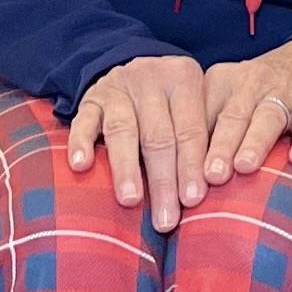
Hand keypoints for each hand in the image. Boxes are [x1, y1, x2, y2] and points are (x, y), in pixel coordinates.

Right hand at [67, 53, 211, 227]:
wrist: (135, 72)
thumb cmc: (172, 104)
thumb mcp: (193, 106)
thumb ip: (202, 142)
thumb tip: (210, 195)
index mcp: (183, 78)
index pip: (189, 130)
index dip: (191, 166)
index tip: (193, 200)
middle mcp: (150, 78)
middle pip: (158, 136)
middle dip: (163, 181)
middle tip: (166, 219)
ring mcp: (117, 88)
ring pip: (122, 131)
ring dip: (126, 168)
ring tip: (131, 200)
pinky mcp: (90, 99)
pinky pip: (83, 121)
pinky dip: (81, 143)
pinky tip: (82, 166)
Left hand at [198, 39, 291, 183]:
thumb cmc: (261, 91)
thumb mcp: (230, 98)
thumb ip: (209, 131)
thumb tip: (183, 179)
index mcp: (221, 84)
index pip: (201, 117)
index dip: (191, 148)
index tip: (184, 179)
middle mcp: (249, 86)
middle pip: (232, 118)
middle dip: (221, 147)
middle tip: (212, 175)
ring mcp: (283, 93)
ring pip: (267, 118)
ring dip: (255, 142)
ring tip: (244, 166)